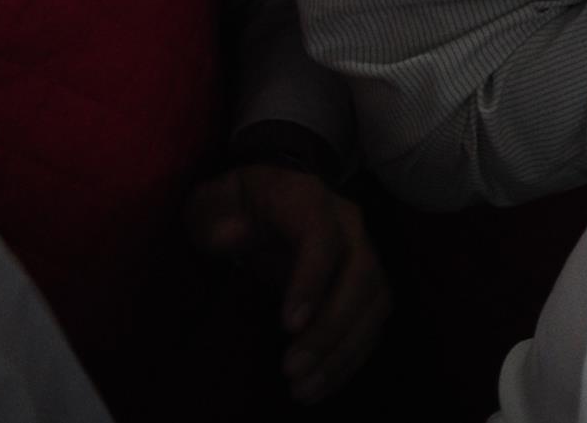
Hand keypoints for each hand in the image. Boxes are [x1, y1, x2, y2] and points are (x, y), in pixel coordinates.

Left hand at [187, 163, 388, 403]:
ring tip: (304, 389)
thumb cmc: (235, 206)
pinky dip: (351, 357)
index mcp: (307, 197)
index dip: (312, 280)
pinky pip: (372, 322)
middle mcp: (347, 223)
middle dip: (330, 327)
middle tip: (292, 369)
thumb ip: (214, 217)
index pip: (321, 235)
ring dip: (344, 350)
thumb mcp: (211, 203)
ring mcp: (362, 253)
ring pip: (374, 302)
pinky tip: (320, 386)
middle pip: (360, 273)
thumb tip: (231, 235)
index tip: (288, 326)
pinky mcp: (365, 283)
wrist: (264, 204)